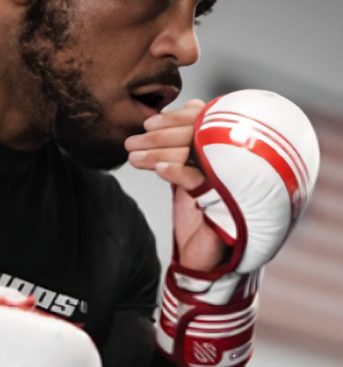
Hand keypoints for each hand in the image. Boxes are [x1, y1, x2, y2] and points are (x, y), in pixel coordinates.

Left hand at [124, 99, 227, 270]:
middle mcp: (234, 162)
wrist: (201, 256)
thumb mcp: (186, 174)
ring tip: (133, 157)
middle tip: (131, 143)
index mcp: (227, 151)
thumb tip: (182, 110)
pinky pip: (200, 180)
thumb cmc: (197, 214)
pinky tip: (159, 170)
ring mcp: (232, 181)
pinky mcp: (225, 204)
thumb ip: (181, 147)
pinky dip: (177, 171)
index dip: (175, 120)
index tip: (147, 124)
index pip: (202, 123)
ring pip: (194, 156)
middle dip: (158, 138)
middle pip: (196, 137)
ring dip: (158, 154)